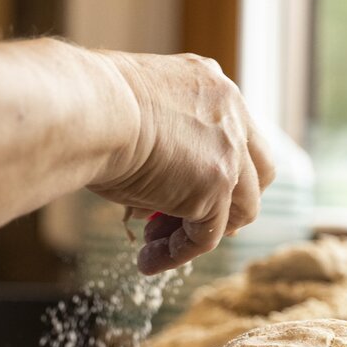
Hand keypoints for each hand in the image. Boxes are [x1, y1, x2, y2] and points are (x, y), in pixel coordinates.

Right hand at [89, 52, 275, 274]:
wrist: (88, 108)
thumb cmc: (90, 104)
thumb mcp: (134, 113)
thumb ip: (157, 144)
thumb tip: (150, 194)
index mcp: (210, 85)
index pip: (234, 134)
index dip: (217, 169)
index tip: (180, 190)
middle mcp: (231, 115)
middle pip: (259, 172)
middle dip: (232, 203)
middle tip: (190, 222)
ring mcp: (228, 153)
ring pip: (241, 209)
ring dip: (199, 232)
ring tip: (153, 243)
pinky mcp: (214, 188)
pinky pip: (205, 236)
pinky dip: (177, 254)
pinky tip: (147, 262)